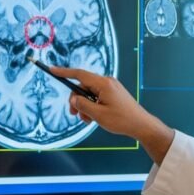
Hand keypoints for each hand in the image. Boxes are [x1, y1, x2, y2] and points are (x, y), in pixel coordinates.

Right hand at [51, 66, 174, 164]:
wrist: (141, 125)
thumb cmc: (122, 120)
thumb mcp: (98, 114)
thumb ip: (83, 105)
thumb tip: (73, 98)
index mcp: (104, 84)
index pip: (79, 74)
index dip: (64, 72)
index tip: (52, 69)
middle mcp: (107, 82)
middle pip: (83, 86)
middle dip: (77, 101)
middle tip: (76, 115)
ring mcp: (111, 88)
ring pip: (89, 94)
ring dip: (85, 106)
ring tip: (88, 120)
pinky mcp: (114, 94)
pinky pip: (97, 97)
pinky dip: (93, 106)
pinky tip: (94, 118)